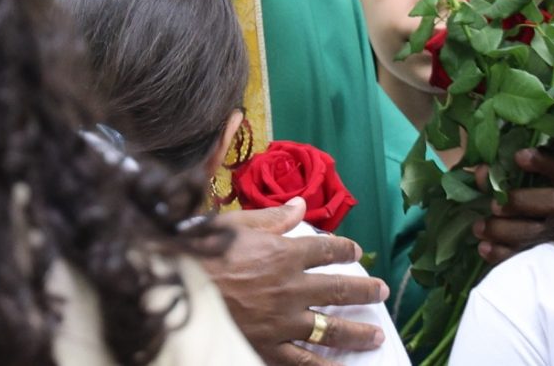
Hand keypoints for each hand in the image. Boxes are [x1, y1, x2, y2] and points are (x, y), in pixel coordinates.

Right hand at [202, 197, 388, 365]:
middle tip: (380, 292)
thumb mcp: (235, 224)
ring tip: (376, 335)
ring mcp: (283, 321)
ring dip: (358, 332)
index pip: (327, 250)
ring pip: (331, 329)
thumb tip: (300, 205)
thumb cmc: (200, 251)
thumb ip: (273, 218)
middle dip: (365, 291)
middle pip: (339, 290)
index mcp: (284, 254)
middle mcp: (291, 288)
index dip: (345, 250)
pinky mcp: (269, 347)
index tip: (355, 252)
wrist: (173, 287)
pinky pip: (304, 361)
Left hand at [472, 148, 553, 263]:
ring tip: (479, 228)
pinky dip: (504, 254)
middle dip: (520, 202)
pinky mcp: (551, 259)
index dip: (543, 163)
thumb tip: (481, 171)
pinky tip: (484, 248)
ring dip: (505, 230)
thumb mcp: (521, 187)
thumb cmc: (529, 205)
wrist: (544, 243)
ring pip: (541, 233)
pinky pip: (530, 256)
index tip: (518, 157)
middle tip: (494, 206)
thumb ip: (502, 177)